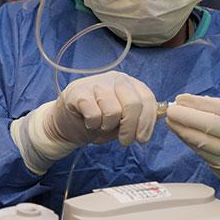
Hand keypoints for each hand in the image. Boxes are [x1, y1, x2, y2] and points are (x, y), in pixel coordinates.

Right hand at [11, 71, 156, 174]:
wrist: (64, 123)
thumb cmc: (98, 121)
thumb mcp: (122, 121)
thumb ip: (137, 119)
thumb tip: (154, 123)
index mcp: (130, 84)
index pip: (147, 98)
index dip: (147, 121)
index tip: (142, 139)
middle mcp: (116, 79)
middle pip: (133, 104)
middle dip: (130, 128)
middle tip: (124, 141)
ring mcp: (97, 83)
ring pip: (113, 111)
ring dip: (108, 126)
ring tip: (101, 126)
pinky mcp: (78, 91)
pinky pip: (94, 114)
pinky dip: (93, 124)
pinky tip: (88, 122)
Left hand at [166, 94, 219, 182]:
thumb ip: (216, 105)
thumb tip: (186, 100)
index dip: (199, 103)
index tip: (181, 98)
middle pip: (210, 125)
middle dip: (186, 117)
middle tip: (171, 110)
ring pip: (201, 140)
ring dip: (182, 129)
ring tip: (170, 119)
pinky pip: (199, 150)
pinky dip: (187, 139)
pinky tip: (178, 130)